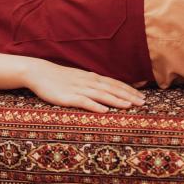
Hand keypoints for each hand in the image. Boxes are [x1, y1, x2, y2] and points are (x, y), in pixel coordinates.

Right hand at [23, 59, 146, 112]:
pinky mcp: (68, 97)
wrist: (39, 73)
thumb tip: (108, 90)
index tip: (142, 96)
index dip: (129, 90)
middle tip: (143, 103)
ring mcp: (78, 89)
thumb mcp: (80, 78)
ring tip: (129, 106)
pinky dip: (95, 106)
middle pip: (112, 89)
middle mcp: (88, 82)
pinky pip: (83, 102)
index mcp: (92, 78)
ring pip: (101, 95)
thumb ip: (93, 84)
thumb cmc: (60, 78)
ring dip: (116, 100)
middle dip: (128, 96)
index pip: (115, 83)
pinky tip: (104, 111)